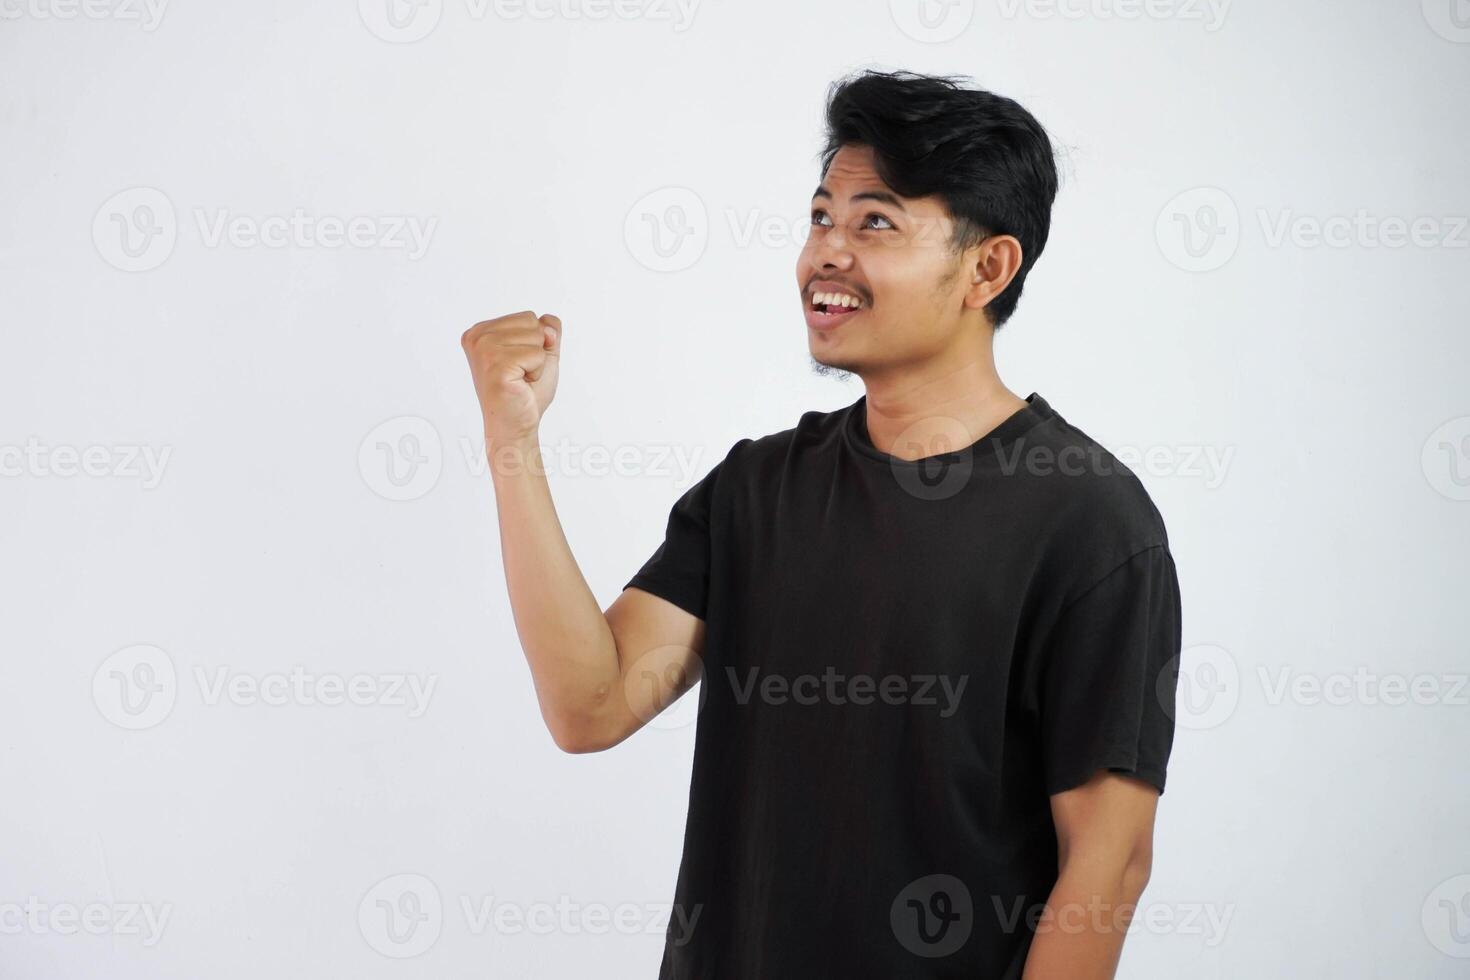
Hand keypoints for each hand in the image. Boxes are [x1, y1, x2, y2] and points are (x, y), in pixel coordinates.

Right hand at [460, 310, 560, 446]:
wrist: (516, 425)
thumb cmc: (525, 392)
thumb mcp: (542, 352)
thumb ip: (548, 330)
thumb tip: (548, 325)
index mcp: (481, 331)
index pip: (528, 316)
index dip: (534, 343)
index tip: (518, 364)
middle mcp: (477, 337)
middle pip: (532, 322)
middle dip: (536, 351)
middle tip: (520, 374)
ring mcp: (484, 350)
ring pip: (537, 337)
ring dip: (537, 363)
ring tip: (519, 379)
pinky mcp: (496, 365)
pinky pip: (537, 355)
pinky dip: (537, 372)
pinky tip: (520, 385)